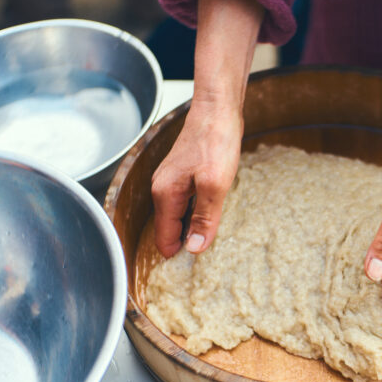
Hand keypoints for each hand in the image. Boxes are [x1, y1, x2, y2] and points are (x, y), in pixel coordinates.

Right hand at [149, 0, 262, 257]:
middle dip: (185, 243)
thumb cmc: (216, 141)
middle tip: (208, 262)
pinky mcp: (186, 173)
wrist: (219, 108)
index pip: (164, 237)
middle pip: (170, 228)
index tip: (194, 273)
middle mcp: (163, 188)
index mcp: (165, 193)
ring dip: (194, 228)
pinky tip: (214, 217)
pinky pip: (188, 202)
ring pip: (179, 215)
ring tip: (212, 243)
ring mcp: (173, 180)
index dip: (177, 255)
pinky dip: (198, 213)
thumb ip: (205, 218)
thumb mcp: (215, 184)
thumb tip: (194, 250)